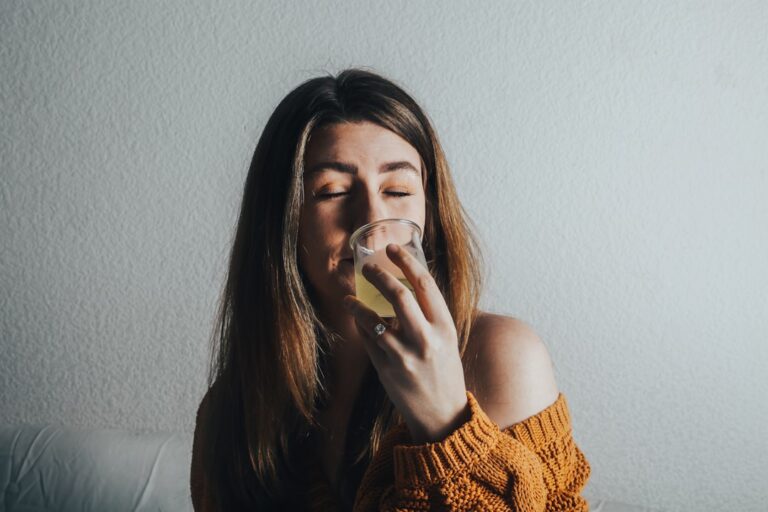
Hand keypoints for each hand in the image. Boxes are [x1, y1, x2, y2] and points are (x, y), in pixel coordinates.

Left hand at [342, 243, 469, 443]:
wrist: (442, 415)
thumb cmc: (444, 371)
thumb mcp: (447, 339)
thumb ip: (429, 314)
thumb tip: (405, 283)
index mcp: (445, 327)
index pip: (425, 284)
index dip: (407, 262)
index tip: (393, 249)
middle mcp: (427, 339)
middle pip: (399, 295)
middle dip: (379, 276)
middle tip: (367, 268)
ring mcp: (405, 355)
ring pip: (375, 318)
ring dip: (358, 304)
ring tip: (350, 298)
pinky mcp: (387, 369)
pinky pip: (368, 340)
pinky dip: (361, 326)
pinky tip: (358, 321)